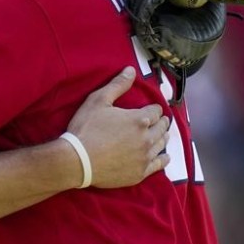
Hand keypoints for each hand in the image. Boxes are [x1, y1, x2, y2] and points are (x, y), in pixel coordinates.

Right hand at [66, 67, 168, 188]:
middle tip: (162, 120)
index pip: (156, 110)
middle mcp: (146, 138)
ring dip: (163, 137)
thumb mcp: (99, 100)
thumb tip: (131, 70)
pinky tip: (166, 157)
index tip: (154, 108)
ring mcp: (144, 157)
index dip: (155, 108)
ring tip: (163, 135)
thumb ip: (118, 85)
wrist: (77, 160)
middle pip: (161, 127)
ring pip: (161, 145)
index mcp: (139, 119)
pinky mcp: (139, 173)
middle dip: (162, 122)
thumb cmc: (86, 128)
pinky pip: (158, 165)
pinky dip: (163, 159)